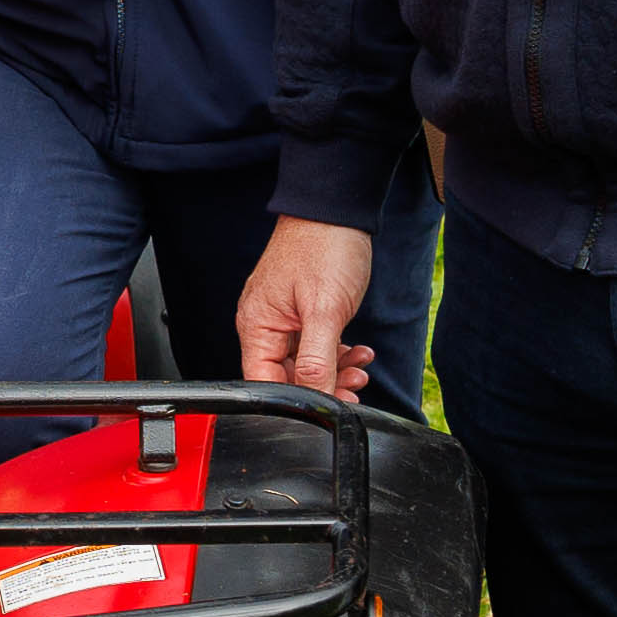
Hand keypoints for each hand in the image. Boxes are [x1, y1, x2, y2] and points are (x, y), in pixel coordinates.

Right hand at [237, 218, 383, 398]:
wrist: (337, 210)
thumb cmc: (324, 247)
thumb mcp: (325, 311)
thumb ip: (318, 360)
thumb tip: (314, 398)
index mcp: (257, 326)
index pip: (264, 383)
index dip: (296, 401)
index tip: (329, 406)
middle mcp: (263, 324)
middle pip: (286, 376)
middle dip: (323, 386)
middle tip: (354, 389)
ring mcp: (282, 317)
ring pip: (304, 362)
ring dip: (334, 371)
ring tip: (360, 368)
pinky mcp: (300, 311)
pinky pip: (313, 344)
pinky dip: (336, 352)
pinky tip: (356, 351)